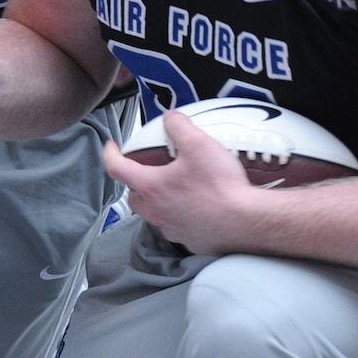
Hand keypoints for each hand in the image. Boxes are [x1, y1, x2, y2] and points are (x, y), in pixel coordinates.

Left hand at [99, 108, 261, 255]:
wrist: (247, 221)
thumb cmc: (221, 187)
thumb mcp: (199, 144)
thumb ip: (179, 126)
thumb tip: (170, 118)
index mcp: (151, 187)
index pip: (116, 168)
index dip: (110, 154)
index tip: (112, 147)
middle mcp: (156, 211)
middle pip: (135, 195)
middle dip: (136, 182)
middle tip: (147, 169)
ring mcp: (172, 228)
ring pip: (154, 213)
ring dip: (158, 200)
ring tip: (174, 187)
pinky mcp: (190, 240)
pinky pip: (177, 226)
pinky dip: (180, 215)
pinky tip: (195, 207)